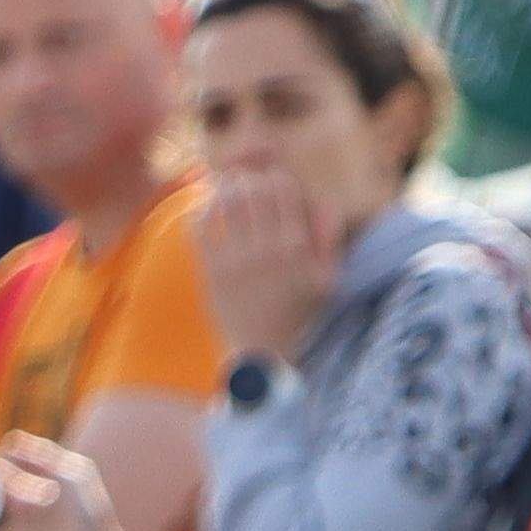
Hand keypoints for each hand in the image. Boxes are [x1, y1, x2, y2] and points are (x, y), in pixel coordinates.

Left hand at [202, 158, 340, 361]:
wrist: (262, 351)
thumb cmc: (296, 313)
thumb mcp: (326, 279)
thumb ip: (330, 238)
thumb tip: (324, 201)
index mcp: (297, 247)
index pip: (283, 187)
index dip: (274, 179)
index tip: (270, 188)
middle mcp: (268, 250)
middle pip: (253, 188)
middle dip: (248, 180)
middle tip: (244, 186)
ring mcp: (237, 261)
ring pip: (226, 202)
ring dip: (224, 190)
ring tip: (225, 191)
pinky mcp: (212, 272)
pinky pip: (200, 226)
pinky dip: (201, 210)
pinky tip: (208, 211)